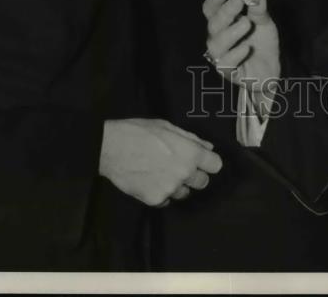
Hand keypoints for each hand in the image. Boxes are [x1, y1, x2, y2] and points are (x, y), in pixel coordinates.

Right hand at [99, 117, 221, 205]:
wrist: (111, 148)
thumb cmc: (139, 132)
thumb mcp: (168, 127)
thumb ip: (191, 138)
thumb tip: (208, 147)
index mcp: (190, 153)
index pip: (216, 165)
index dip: (209, 162)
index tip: (203, 161)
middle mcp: (184, 173)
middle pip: (203, 182)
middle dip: (195, 175)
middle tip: (180, 166)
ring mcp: (170, 189)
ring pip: (184, 193)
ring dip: (178, 185)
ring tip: (162, 172)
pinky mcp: (155, 200)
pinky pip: (167, 200)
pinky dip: (162, 193)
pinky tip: (151, 180)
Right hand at [202, 0, 279, 102]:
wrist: (271, 70)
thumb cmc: (261, 43)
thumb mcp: (264, 23)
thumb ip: (259, 9)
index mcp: (223, 23)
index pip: (211, 10)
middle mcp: (218, 38)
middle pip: (213, 24)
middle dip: (225, 12)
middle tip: (238, 2)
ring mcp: (222, 56)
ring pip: (216, 44)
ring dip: (230, 32)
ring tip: (246, 23)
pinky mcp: (229, 73)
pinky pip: (226, 65)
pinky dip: (235, 55)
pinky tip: (247, 48)